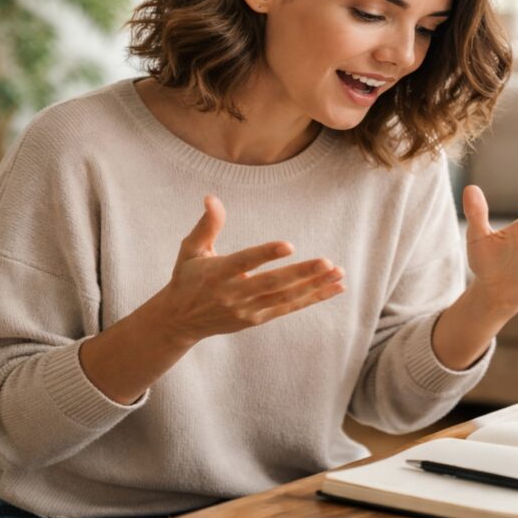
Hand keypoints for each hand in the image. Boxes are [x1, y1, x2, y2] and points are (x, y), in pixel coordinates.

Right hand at [158, 195, 345, 345]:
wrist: (179, 320)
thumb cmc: (187, 278)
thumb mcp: (190, 249)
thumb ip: (207, 225)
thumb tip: (212, 197)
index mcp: (217, 273)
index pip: (244, 262)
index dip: (266, 254)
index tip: (289, 245)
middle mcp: (233, 294)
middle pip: (272, 284)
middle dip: (302, 273)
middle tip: (328, 262)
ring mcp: (247, 310)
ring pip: (285, 297)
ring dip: (315, 286)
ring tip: (338, 273)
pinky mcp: (256, 319)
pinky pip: (289, 307)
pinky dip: (313, 298)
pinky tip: (334, 288)